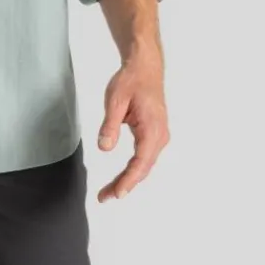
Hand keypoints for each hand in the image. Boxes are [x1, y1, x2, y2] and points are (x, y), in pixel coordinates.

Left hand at [96, 51, 168, 201]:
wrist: (145, 67)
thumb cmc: (131, 80)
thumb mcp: (115, 100)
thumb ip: (110, 124)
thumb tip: (104, 148)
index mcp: (152, 129)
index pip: (140, 162)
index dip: (128, 181)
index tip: (117, 194)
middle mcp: (160, 136)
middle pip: (143, 168)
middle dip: (125, 185)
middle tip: (105, 197)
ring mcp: (159, 136)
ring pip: (144, 164)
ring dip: (129, 179)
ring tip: (110, 191)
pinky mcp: (154, 134)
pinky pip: (144, 157)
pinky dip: (133, 169)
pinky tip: (122, 176)